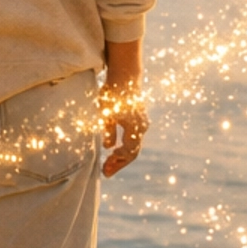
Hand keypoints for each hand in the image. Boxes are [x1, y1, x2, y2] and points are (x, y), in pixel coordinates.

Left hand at [100, 39, 147, 177]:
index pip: (128, 153)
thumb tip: (109, 147)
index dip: (117, 163)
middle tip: (106, 172)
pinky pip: (133, 138)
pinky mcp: (139, 119)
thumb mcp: (106, 112)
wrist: (125, 75)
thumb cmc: (114, 93)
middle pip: (132, 152)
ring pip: (134, 146)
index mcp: (134, 128)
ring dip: (121, 156)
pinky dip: (124, 147)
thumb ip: (108, 131)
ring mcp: (142, 123)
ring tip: (108, 163)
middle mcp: (141, 128)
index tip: (105, 169)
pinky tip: (114, 149)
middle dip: (119, 163)